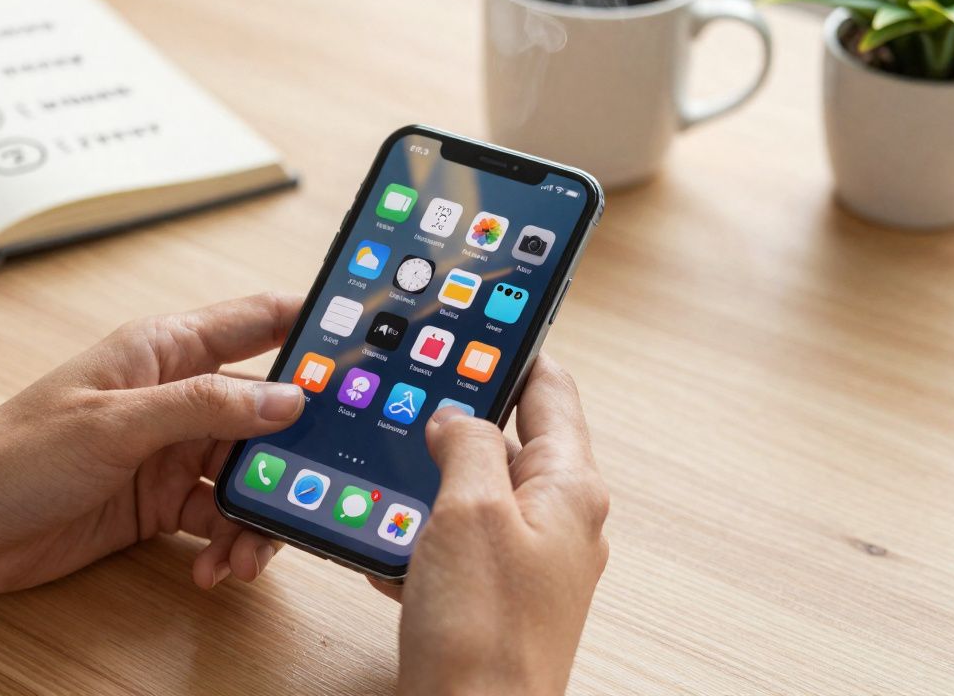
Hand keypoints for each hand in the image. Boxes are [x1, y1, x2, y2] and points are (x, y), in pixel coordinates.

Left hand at [0, 292, 305, 591]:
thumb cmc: (14, 453)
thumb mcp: (116, 424)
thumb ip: (205, 407)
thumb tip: (287, 399)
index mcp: (165, 351)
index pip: (257, 321)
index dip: (313, 329)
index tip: (364, 354)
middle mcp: (177, 397)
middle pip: (267, 416)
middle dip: (295, 455)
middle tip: (319, 489)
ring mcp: (170, 451)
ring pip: (249, 475)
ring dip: (259, 516)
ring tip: (245, 555)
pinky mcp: (160, 501)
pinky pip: (219, 518)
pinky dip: (227, 545)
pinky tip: (215, 569)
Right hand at [375, 356, 609, 695]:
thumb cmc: (483, 632)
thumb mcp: (469, 512)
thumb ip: (464, 445)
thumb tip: (455, 415)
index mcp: (568, 488)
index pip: (550, 390)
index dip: (512, 351)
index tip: (478, 321)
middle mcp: (556, 519)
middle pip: (506, 440)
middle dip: (454, 420)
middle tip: (406, 392)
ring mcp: (526, 559)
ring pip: (471, 492)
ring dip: (427, 482)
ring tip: (384, 474)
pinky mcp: (492, 593)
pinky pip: (453, 540)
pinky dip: (418, 533)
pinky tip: (384, 544)